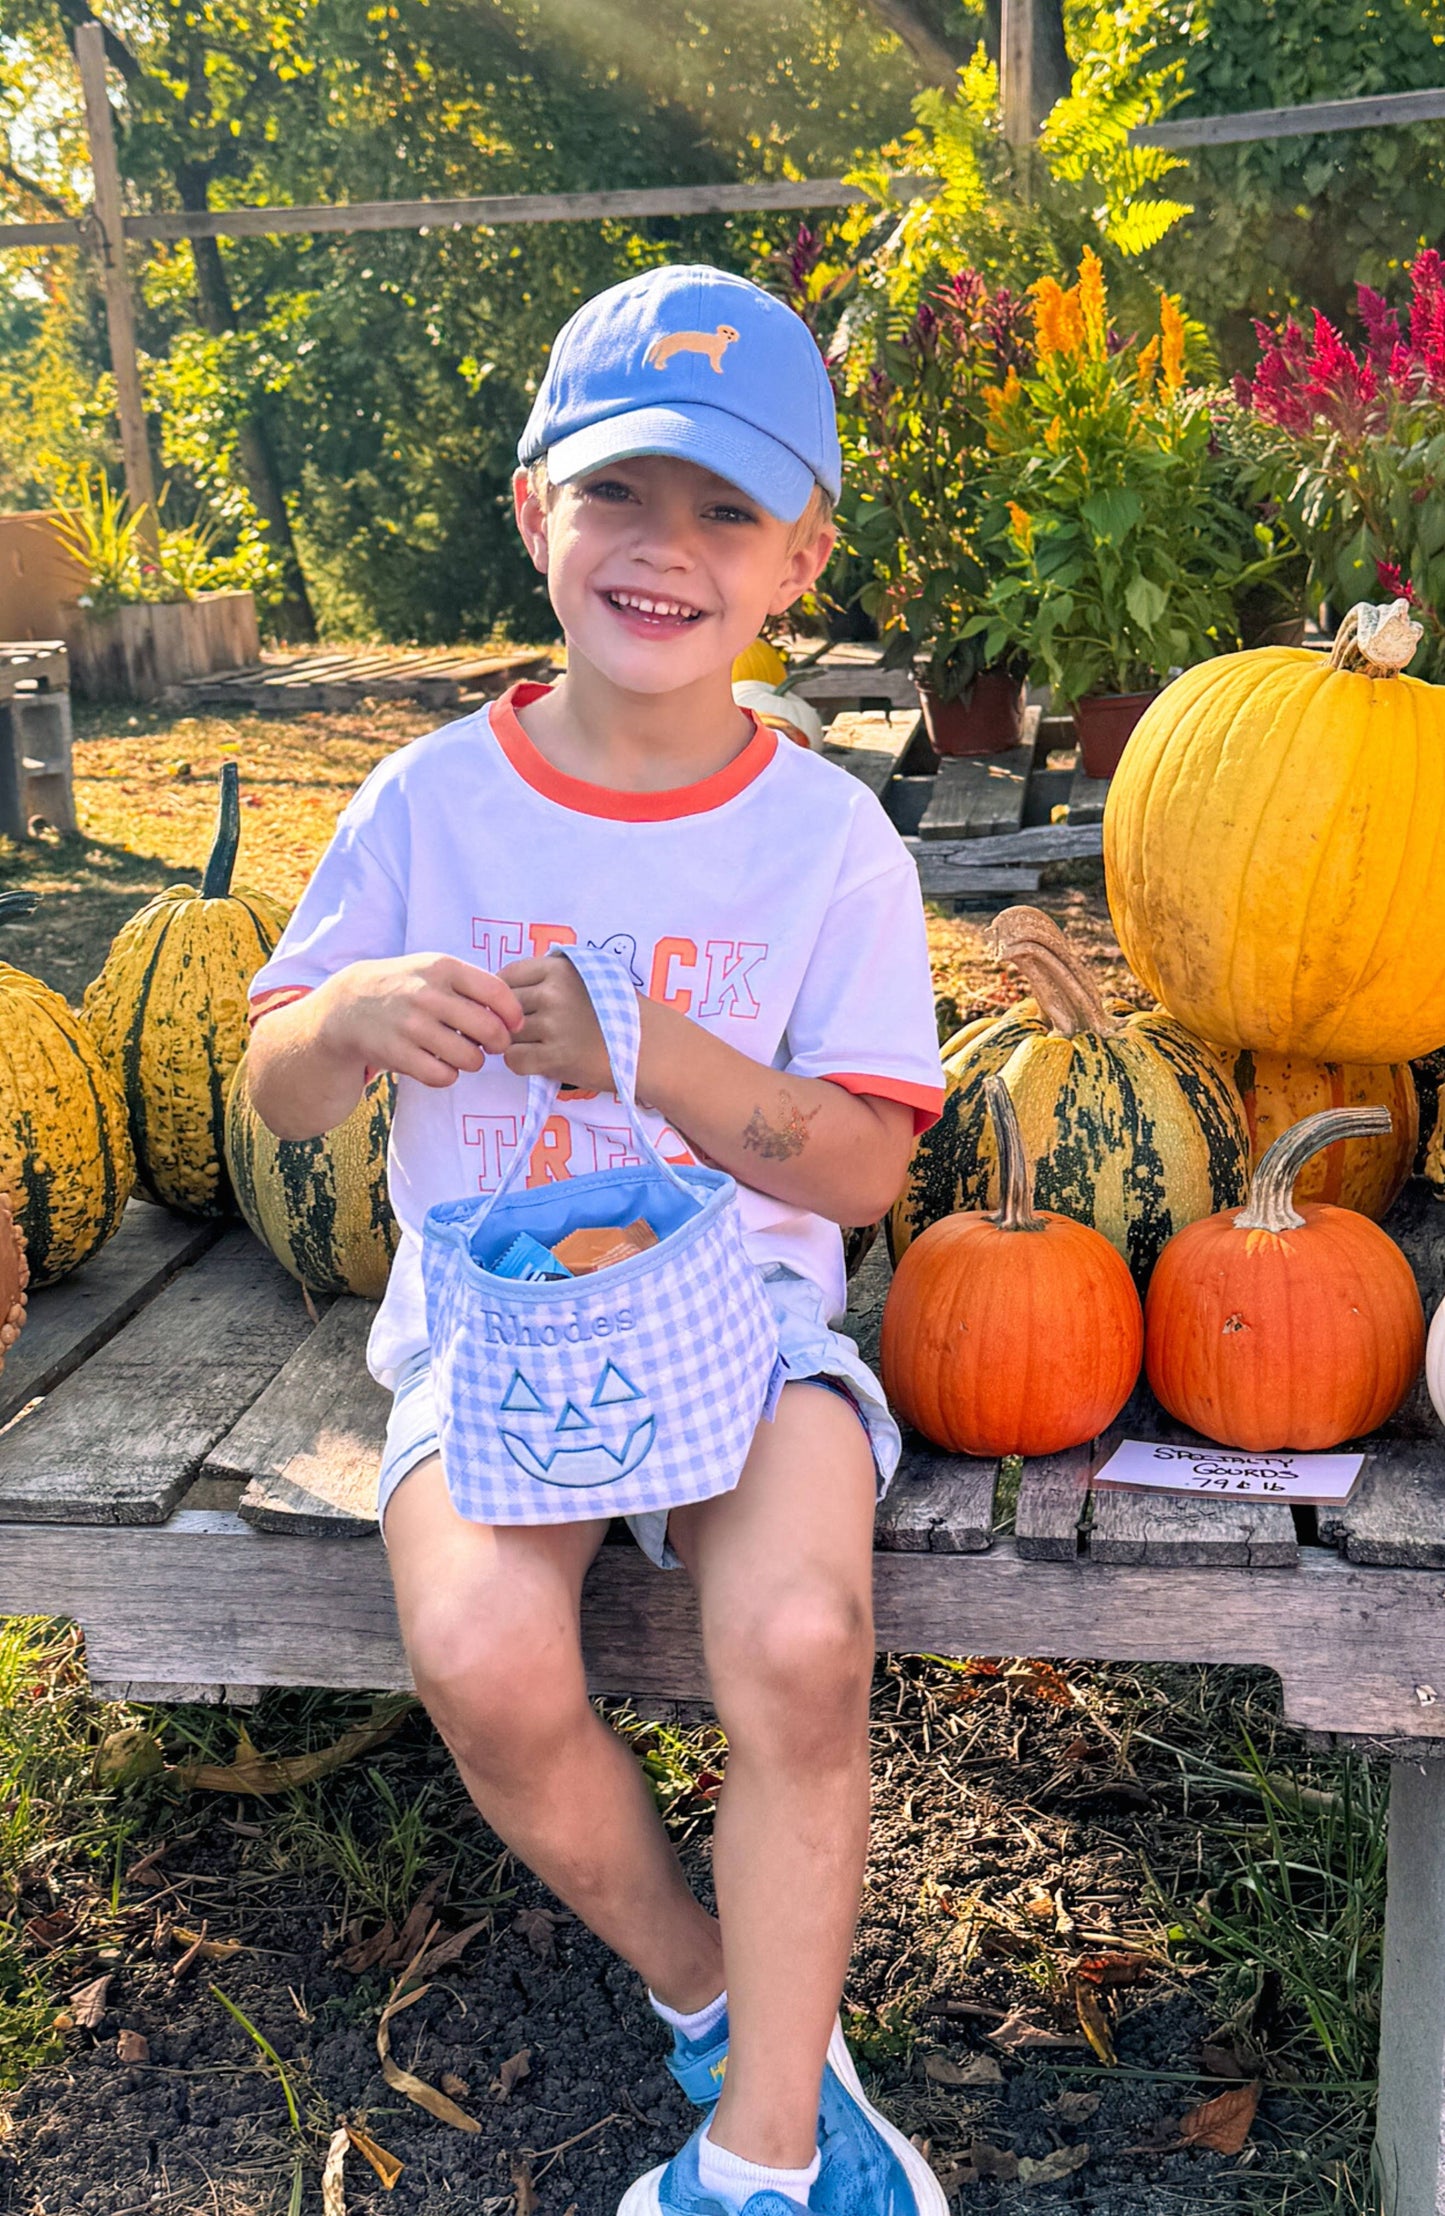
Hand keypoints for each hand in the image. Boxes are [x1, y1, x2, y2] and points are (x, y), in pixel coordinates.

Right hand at [317, 954, 523, 1087]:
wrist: (348, 1005)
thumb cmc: (406, 986)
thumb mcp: (435, 969)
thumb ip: (474, 986)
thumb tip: (516, 1017)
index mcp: (443, 968)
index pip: (497, 993)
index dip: (513, 1015)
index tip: (513, 1025)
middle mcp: (427, 994)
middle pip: (489, 1031)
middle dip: (497, 1043)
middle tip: (490, 1045)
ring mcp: (411, 1025)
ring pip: (470, 1058)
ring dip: (472, 1061)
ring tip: (461, 1053)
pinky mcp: (398, 1054)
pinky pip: (443, 1076)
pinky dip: (448, 1075)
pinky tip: (440, 1064)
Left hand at [500, 956, 613, 1090]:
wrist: (649, 1046)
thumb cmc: (619, 1012)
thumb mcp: (588, 976)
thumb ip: (551, 976)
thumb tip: (505, 984)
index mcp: (558, 969)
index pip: (507, 975)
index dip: (506, 994)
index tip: (514, 1007)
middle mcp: (553, 993)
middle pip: (504, 1007)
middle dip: (510, 1021)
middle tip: (530, 1032)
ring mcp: (553, 1025)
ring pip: (506, 1034)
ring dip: (517, 1044)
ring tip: (540, 1048)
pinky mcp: (555, 1057)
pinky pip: (514, 1060)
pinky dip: (522, 1064)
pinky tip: (541, 1063)